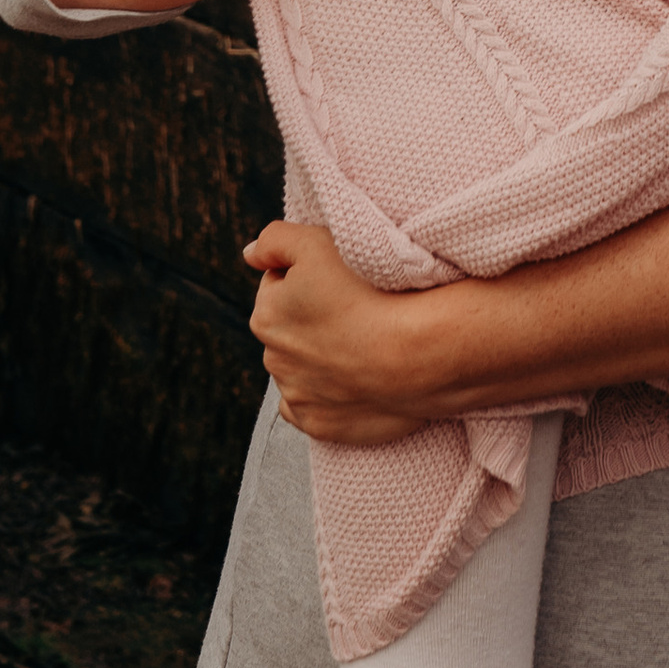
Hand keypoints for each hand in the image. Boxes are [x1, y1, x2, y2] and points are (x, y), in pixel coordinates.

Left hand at [246, 220, 449, 444]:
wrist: (418, 351)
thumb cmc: (371, 290)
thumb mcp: (318, 242)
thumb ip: (274, 240)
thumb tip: (251, 253)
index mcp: (266, 316)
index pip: (282, 286)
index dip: (314, 278)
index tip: (343, 280)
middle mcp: (273, 360)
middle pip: (293, 329)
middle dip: (315, 320)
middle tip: (357, 309)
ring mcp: (298, 397)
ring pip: (304, 369)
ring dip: (324, 358)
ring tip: (364, 343)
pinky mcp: (321, 427)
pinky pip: (316, 407)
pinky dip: (330, 395)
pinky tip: (356, 379)